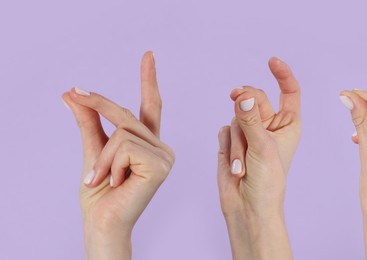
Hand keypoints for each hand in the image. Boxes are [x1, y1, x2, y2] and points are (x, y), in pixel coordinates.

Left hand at [62, 52, 174, 259]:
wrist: (102, 222)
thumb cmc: (100, 193)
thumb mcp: (92, 150)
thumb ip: (89, 121)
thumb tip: (72, 93)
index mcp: (148, 145)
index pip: (150, 107)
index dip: (148, 80)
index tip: (148, 56)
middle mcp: (161, 148)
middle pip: (127, 115)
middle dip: (98, 105)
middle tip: (72, 93)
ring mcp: (164, 156)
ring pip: (123, 132)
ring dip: (103, 156)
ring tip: (102, 178)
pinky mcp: (160, 164)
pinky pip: (125, 146)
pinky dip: (110, 163)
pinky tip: (115, 181)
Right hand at [217, 57, 299, 259]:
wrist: (248, 207)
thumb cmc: (268, 181)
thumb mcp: (263, 147)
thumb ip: (251, 118)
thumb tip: (244, 94)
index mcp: (289, 124)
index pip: (289, 91)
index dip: (282, 74)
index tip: (271, 60)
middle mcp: (270, 124)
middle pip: (255, 98)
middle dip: (246, 106)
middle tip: (236, 101)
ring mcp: (250, 131)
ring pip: (236, 115)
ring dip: (238, 139)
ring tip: (244, 164)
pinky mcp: (232, 141)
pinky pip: (224, 129)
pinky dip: (228, 146)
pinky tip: (235, 165)